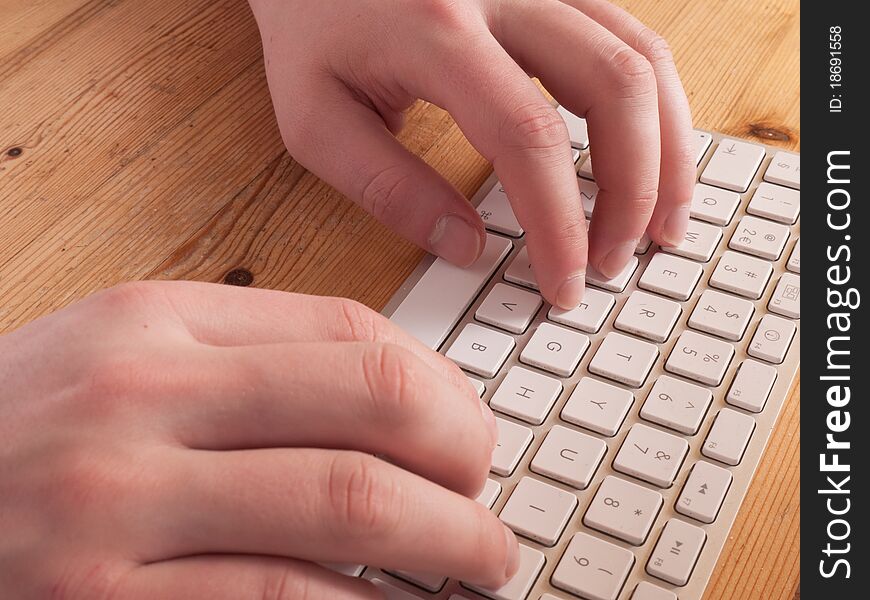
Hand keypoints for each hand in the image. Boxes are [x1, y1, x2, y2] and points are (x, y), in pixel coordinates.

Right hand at [0, 281, 515, 598]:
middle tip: (490, 493)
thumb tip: (395, 392)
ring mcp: (117, 509)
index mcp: (153, 328)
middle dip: (466, 453)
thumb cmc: (18, 437)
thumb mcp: (119, 363)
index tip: (472, 427)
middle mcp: (140, 402)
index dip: (441, 384)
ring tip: (482, 559)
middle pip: (371, 404)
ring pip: (347, 506)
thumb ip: (247, 363)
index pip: (349, 331)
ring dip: (446, 538)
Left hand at [250, 0, 694, 308]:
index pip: (528, 138)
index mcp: (437, 27)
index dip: (559, 223)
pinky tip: (652, 159)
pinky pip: (633, 40)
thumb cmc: (311, 24)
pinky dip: (655, 109)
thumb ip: (385, 185)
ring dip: (668, 150)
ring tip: (663, 223)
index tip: (564, 283)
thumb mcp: (314, 115)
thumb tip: (465, 248)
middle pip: (615, 88)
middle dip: (633, 191)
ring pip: (643, 58)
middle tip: (616, 262)